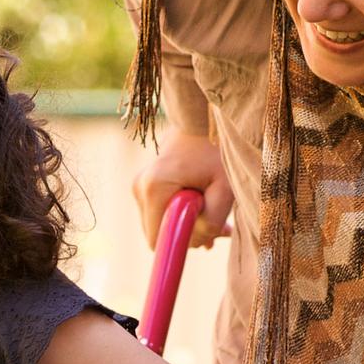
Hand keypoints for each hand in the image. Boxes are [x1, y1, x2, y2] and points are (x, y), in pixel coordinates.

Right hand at [132, 127, 233, 248]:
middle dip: (189, 234)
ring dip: (188, 224)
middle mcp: (140, 187)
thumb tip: (196, 243)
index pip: (157, 240)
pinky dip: (182, 215)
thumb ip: (211, 222)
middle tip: (221, 226)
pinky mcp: (144, 185)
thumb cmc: (216, 151)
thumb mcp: (224, 189)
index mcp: (154, 188)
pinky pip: (160, 212)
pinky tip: (204, 208)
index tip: (209, 237)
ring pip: (161, 224)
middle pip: (159, 234)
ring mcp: (139, 186)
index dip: (182, 244)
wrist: (202, 119)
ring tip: (216, 215)